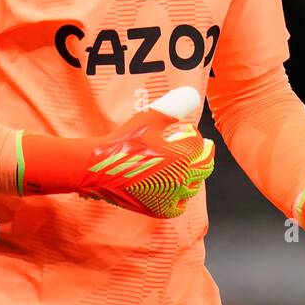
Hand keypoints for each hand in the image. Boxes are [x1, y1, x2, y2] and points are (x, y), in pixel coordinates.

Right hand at [21, 86, 213, 216]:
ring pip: (193, 186)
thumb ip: (174, 106)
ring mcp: (171, 198)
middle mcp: (181, 180)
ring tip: (187, 166)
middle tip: (205, 148)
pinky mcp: (160, 210)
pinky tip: (176, 188)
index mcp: (182, 157)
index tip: (186, 130)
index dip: (193, 134)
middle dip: (204, 154)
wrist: (98, 169)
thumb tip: (193, 94)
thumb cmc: (123, 141)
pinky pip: (180, 205)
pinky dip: (181, 197)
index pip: (200, 144)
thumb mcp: (149, 118)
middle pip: (204, 167)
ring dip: (193, 175)